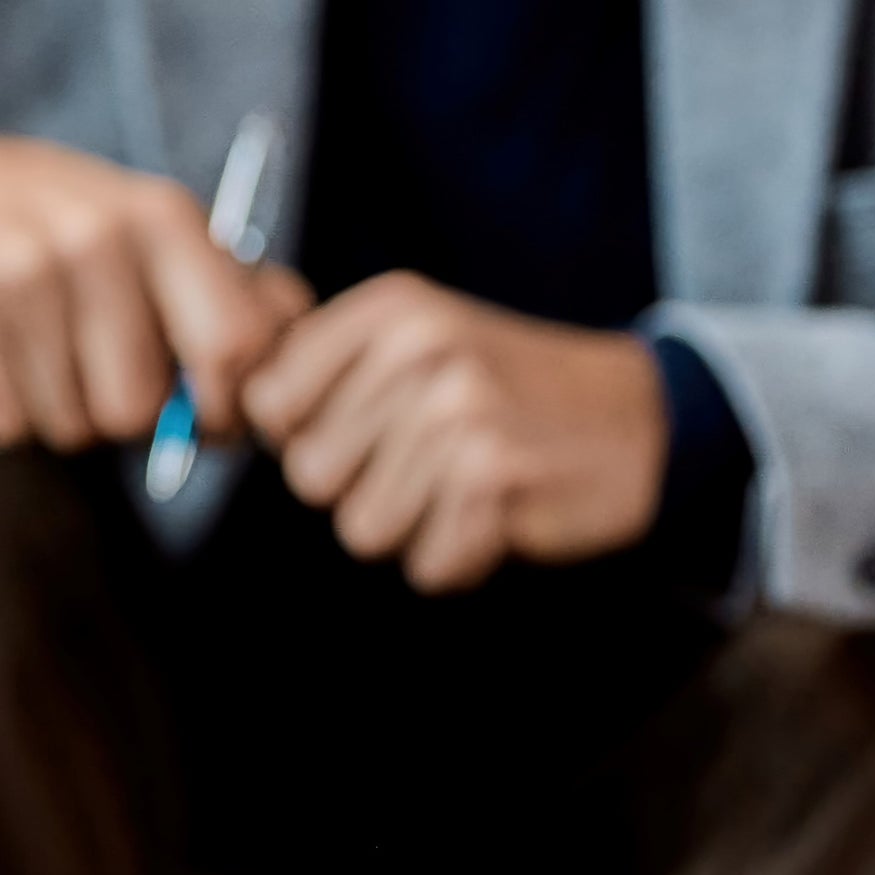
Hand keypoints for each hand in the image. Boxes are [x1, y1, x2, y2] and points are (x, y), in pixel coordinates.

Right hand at [0, 134, 309, 453]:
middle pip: (138, 410)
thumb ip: (250, 303)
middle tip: (102, 372)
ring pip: (68, 427)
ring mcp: (18, 267)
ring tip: (46, 355)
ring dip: (61, 413)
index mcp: (163, 216)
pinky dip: (5, 411)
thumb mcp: (168, 240)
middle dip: (124, 416)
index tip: (204, 412)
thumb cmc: (83, 236)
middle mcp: (93, 235)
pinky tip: (0, 357)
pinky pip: (4, 424)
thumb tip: (295, 377)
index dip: (226, 408)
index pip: (235, 350)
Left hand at [238, 272, 667, 592]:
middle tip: (423, 465)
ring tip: (460, 488)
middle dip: (358, 488)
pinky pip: (426, 563)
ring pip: (360, 528)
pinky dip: (457, 558)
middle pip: (308, 474)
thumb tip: (234, 411)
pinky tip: (494, 518)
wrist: (640, 418)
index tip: (350, 434)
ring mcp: (460, 415)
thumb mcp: (417, 338)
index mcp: (387, 311)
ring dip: (410, 527)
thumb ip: (327, 367)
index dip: (299, 436)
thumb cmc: (504, 386)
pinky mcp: (499, 482)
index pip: (267, 402)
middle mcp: (419, 353)